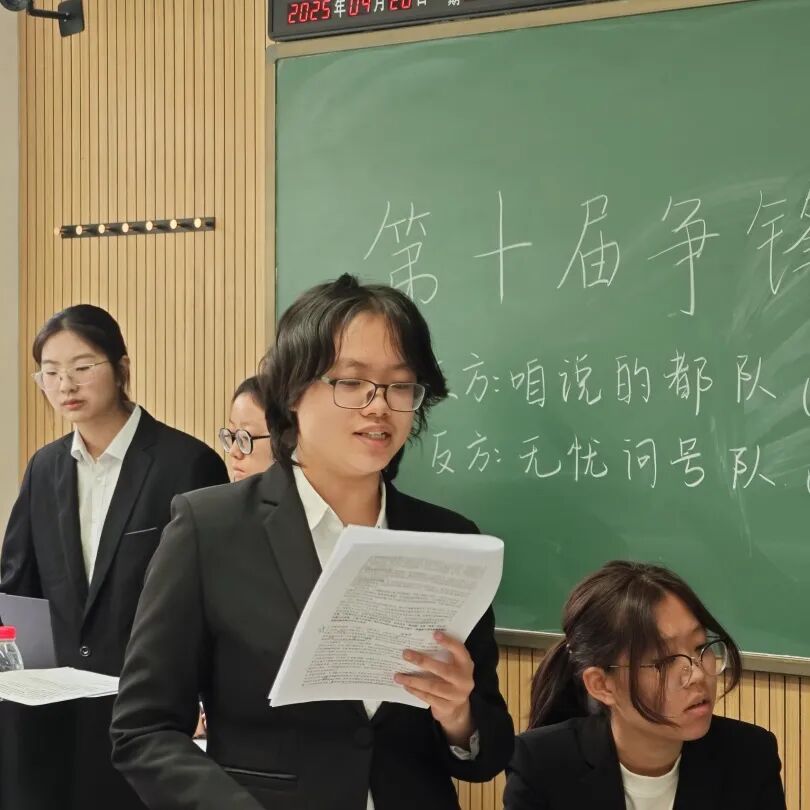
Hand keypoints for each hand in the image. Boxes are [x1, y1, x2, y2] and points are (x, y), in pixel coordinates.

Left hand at [395, 630, 475, 746]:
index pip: (459, 651)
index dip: (449, 642)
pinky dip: (415, 691)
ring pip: (432, 686)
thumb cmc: (451, 679)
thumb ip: (443, 656)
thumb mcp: (453, 667)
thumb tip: (420, 642)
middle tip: (405, 654)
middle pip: (443, 670)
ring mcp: (456, 695)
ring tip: (398, 675)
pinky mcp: (447, 707)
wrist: (458, 709)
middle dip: (423, 661)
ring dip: (413, 680)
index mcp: (466, 665)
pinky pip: (428, 698)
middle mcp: (464, 680)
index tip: (435, 634)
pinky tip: (405, 685)